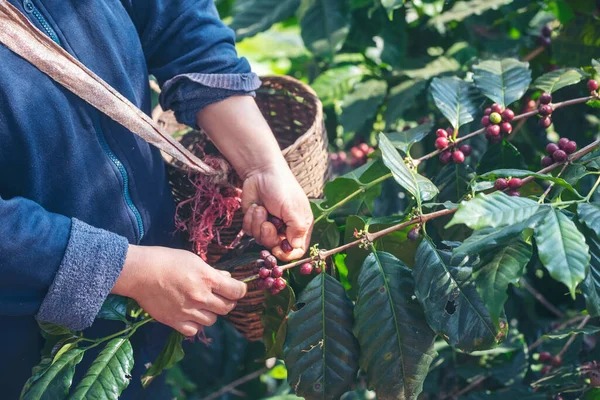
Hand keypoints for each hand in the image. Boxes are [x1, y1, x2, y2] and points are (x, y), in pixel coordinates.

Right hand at [112, 245, 246, 336]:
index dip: (240, 290)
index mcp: (208, 279)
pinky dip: (195, 324)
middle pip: (227, 308)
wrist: (140, 272)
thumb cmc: (167, 260)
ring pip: (212, 320)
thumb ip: (212, 272)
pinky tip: (191, 315)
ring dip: (211, 313)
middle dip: (227, 301)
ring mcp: (188, 311)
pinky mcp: (174, 321)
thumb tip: (226, 277)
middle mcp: (201, 297)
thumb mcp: (194, 260)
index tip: (237, 289)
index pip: (236, 291)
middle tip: (221, 296)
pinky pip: (194, 330)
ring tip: (203, 304)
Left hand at [241, 162, 312, 260]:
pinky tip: (255, 207)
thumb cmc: (282, 188)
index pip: (297, 250)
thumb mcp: (293, 209)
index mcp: (300, 226)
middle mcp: (285, 228)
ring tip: (261, 209)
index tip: (277, 249)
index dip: (287, 254)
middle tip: (267, 223)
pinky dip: (250, 220)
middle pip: (276, 247)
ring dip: (258, 224)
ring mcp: (269, 225)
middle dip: (269, 236)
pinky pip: (249, 231)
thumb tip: (296, 247)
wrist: (260, 172)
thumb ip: (297, 229)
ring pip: (260, 240)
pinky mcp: (255, 221)